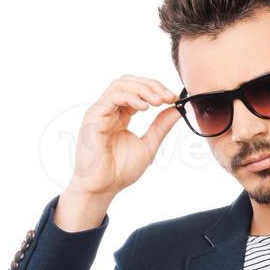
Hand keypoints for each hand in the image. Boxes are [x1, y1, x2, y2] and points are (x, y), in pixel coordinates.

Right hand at [68, 74, 182, 198]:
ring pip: (120, 85)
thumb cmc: (120, 171)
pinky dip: (130, 97)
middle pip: (129, 82)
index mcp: (121, 115)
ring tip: (158, 101)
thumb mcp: (149, 145)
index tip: (173, 99)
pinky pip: (112, 97)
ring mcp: (100, 112)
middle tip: (169, 96)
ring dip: (143, 89)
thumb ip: (161, 126)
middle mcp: (109, 110)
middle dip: (151, 85)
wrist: (103, 187)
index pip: (137, 91)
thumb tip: (176, 109)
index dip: (156, 90)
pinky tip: (145, 107)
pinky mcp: (93, 117)